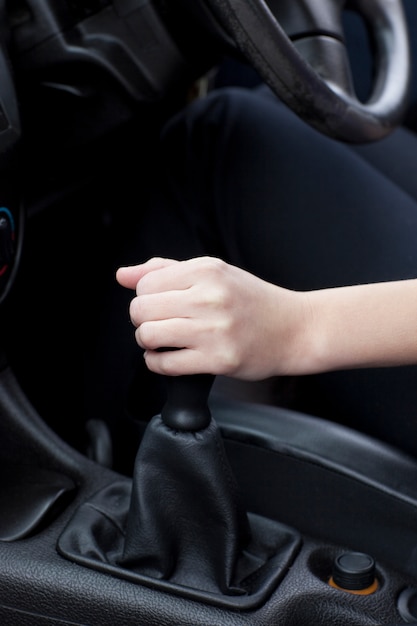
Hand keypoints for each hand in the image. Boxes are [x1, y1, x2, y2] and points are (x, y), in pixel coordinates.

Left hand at [116, 256, 311, 378]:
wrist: (294, 328)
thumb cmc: (253, 301)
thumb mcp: (214, 273)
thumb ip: (166, 270)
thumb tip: (124, 275)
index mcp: (207, 271)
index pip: (145, 284)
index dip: (145, 298)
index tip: (159, 305)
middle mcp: (210, 297)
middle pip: (141, 309)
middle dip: (142, 320)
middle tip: (157, 324)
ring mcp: (215, 330)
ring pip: (148, 335)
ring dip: (148, 342)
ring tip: (162, 341)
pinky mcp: (218, 359)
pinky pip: (165, 364)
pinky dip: (158, 363)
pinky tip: (170, 357)